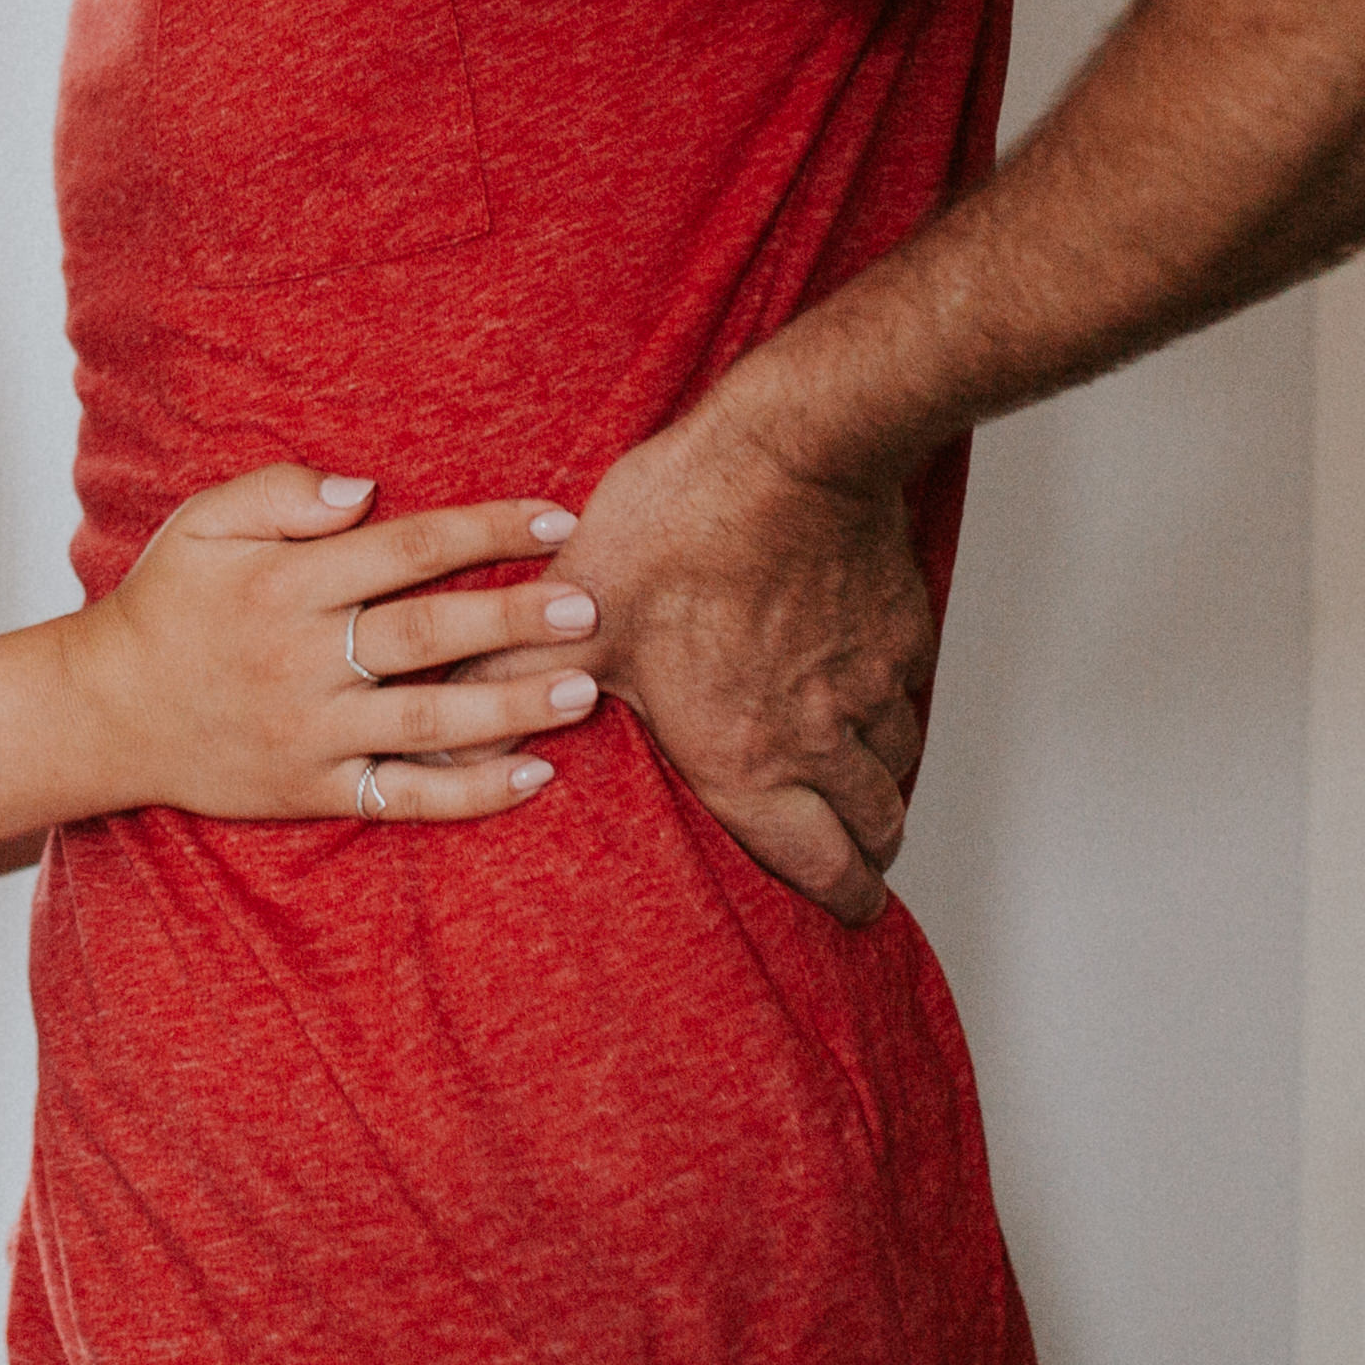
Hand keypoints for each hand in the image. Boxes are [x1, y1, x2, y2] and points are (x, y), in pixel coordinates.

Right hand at [63, 467, 605, 826]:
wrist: (103, 714)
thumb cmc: (166, 605)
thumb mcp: (202, 524)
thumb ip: (281, 491)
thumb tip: (366, 489)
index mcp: (286, 583)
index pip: (408, 548)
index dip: (487, 530)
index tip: (554, 519)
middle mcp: (304, 658)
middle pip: (431, 632)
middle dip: (518, 618)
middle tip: (590, 607)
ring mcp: (312, 733)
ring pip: (430, 719)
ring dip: (514, 706)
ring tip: (582, 690)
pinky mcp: (313, 792)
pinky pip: (405, 796)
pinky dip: (472, 792)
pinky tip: (532, 776)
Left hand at [539, 403, 935, 923]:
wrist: (791, 451)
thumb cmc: (684, 527)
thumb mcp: (577, 611)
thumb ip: (518, 683)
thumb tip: (454, 737)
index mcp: (744, 757)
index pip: (817, 867)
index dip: (841, 902)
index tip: (848, 913)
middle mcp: (819, 738)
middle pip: (874, 831)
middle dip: (867, 859)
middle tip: (857, 865)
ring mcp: (869, 684)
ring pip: (897, 766)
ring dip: (883, 787)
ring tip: (861, 790)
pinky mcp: (901, 630)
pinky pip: (910, 693)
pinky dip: (894, 709)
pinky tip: (867, 695)